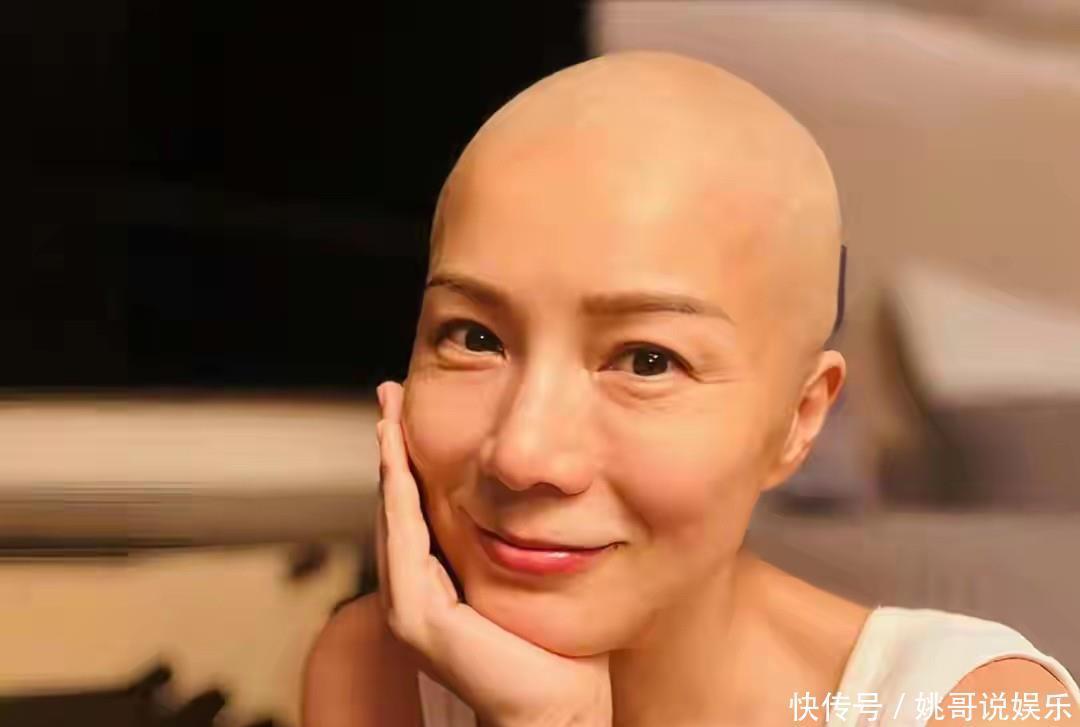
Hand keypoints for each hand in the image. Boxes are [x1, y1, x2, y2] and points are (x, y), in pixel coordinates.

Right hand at [374, 380, 612, 726]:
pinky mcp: (417, 618)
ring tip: (387, 414)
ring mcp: (410, 608)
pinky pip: (405, 544)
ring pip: (395, 517)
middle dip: (393, 450)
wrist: (559, 708)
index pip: (421, 512)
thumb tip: (538, 507)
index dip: (413, 462)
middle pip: (399, 506)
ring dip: (389, 462)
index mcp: (442, 586)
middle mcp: (417, 594)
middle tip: (389, 398)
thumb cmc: (556, 654)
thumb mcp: (530, 582)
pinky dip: (399, 498)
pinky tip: (399, 459)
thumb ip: (520, 547)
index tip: (410, 416)